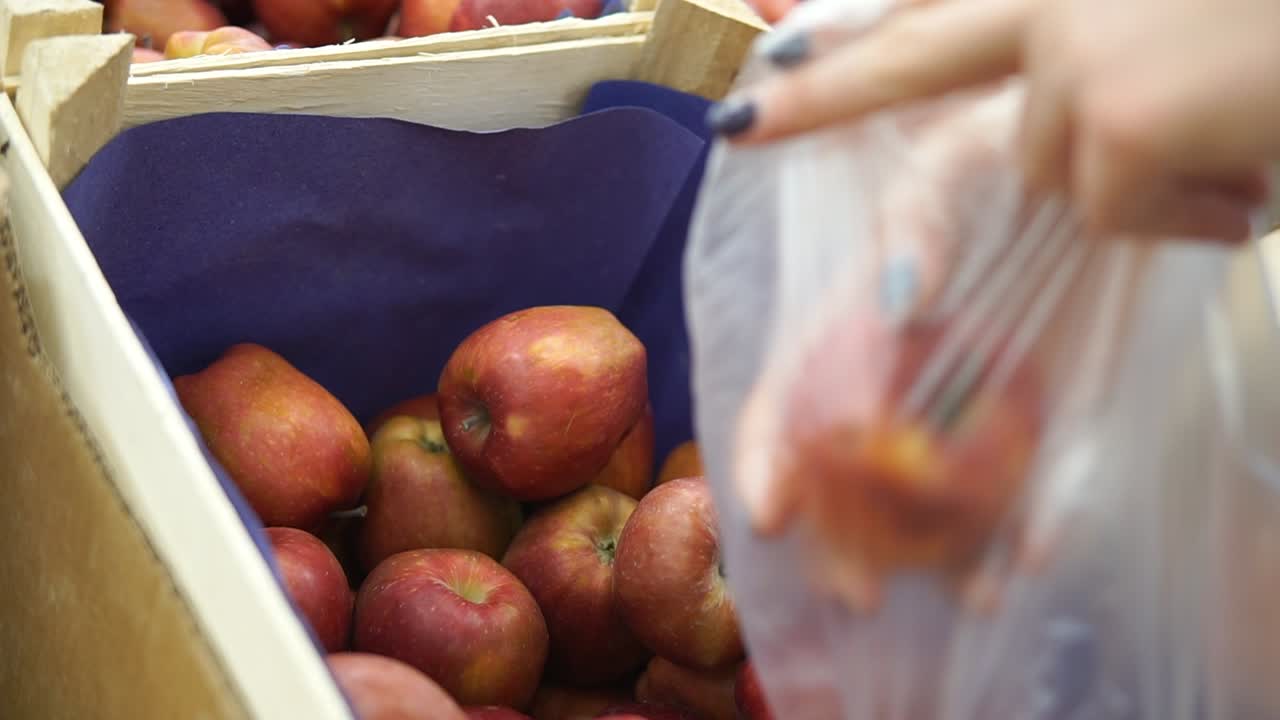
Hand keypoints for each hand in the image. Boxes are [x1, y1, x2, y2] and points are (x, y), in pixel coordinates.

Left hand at [710, 0, 1279, 241]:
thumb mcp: (1179, 28)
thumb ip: (1094, 48)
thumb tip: (1057, 112)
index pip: (937, 15)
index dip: (851, 35)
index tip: (769, 58)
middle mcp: (1059, 2)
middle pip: (922, 62)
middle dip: (823, 92)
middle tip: (740, 122)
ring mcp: (1079, 54)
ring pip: (1056, 166)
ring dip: (1146, 173)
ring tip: (1245, 126)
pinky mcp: (1118, 126)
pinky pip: (1119, 213)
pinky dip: (1198, 212)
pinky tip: (1258, 156)